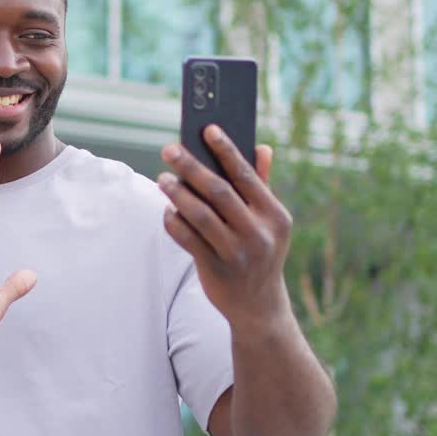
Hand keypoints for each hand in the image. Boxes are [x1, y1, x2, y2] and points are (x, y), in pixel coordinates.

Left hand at [158, 125, 292, 331]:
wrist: (259, 306)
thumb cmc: (260, 252)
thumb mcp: (270, 223)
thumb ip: (262, 185)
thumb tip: (263, 147)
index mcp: (275, 216)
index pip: (247, 175)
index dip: (226, 150)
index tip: (207, 129)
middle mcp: (259, 233)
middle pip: (219, 192)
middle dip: (192, 167)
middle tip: (169, 149)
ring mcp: (237, 253)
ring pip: (200, 215)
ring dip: (177, 194)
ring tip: (162, 178)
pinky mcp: (216, 269)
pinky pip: (188, 239)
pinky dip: (174, 222)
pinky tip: (167, 210)